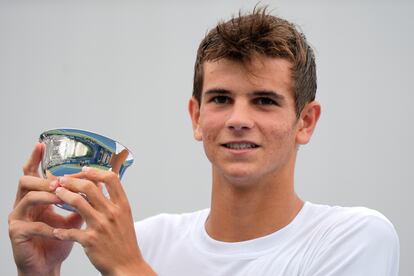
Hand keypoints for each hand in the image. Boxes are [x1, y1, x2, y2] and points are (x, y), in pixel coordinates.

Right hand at [8, 143, 82, 275]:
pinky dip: (47, 226)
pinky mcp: (17, 233)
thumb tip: (99, 184)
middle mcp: (24, 205)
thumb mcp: (73, 218)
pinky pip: (31, 225)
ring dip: (46, 197)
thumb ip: (81, 201)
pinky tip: (57, 230)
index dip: (35, 159)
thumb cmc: (59, 241)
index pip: (33, 174)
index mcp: (37, 198)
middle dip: (45, 180)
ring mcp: (18, 218)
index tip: (41, 145)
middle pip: (26, 181)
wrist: (47, 265)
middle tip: (60, 182)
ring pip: (27, 198)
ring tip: (61, 199)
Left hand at [52, 167, 155, 275]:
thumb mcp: (124, 217)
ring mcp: (101, 226)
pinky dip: (61, 230)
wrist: (127, 266)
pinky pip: (70, 231)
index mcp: (122, 205)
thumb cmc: (124, 242)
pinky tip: (56, 231)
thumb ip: (113, 201)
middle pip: (89, 187)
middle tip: (61, 180)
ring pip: (77, 202)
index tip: (83, 170)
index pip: (111, 178)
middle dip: (72, 181)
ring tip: (55, 193)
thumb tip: (99, 185)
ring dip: (63, 196)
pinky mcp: (90, 240)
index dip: (95, 171)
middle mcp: (112, 213)